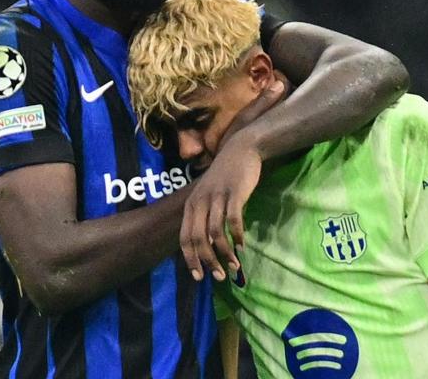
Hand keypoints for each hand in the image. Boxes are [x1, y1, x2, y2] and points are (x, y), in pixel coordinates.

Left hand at [181, 78, 285, 280]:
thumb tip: (207, 246)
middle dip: (207, 262)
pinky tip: (242, 246)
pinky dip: (237, 236)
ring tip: (234, 265)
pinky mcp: (234, 193)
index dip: (191, 260)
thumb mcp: (208, 195)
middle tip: (219, 276)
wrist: (241, 149)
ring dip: (224, 253)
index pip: (185, 238)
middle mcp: (200, 201)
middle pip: (198, 239)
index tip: (199, 277)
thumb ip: (205, 216)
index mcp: (191, 204)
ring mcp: (217, 197)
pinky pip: (233, 220)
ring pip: (215, 233)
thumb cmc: (224, 176)